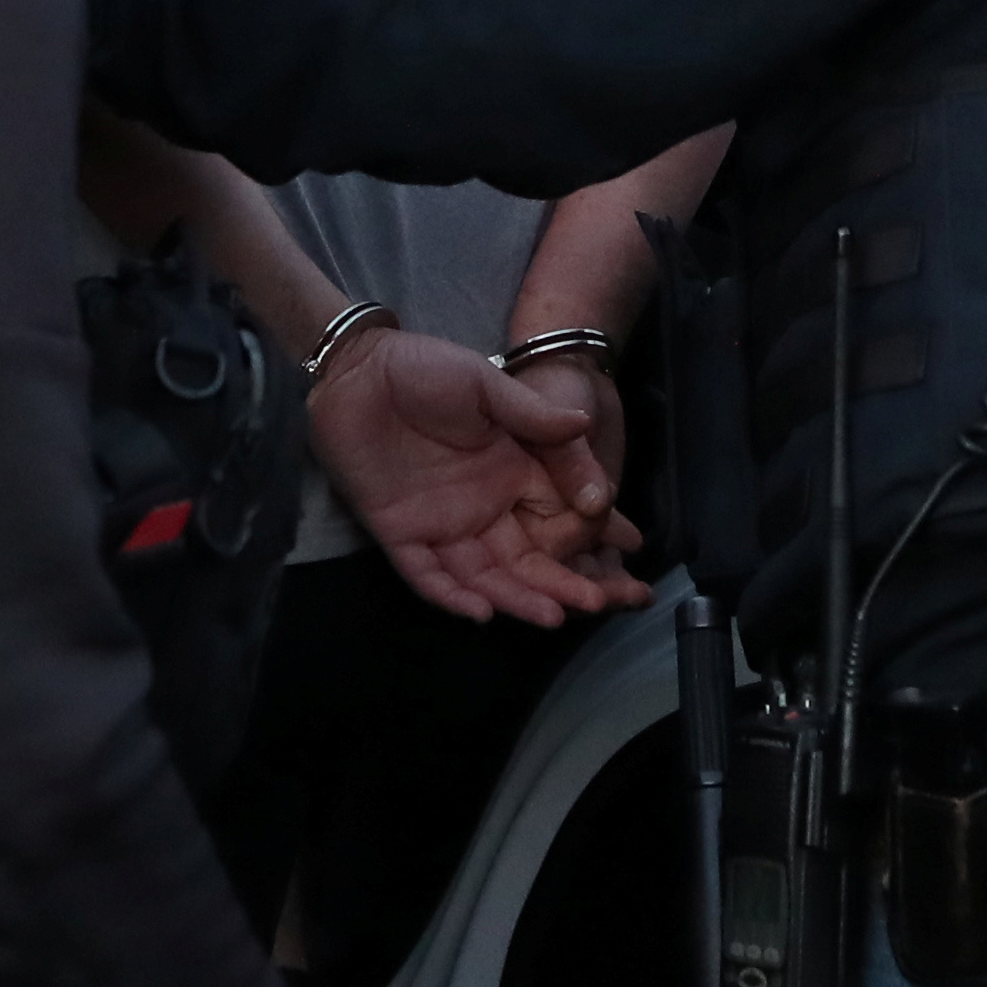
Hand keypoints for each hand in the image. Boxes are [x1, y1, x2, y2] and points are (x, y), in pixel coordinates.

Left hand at [308, 330, 647, 624]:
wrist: (355, 369)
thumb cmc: (425, 369)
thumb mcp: (486, 386)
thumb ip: (533, 414)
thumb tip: (586, 423)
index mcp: (513, 471)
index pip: (561, 515)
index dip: (595, 534)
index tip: (631, 552)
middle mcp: (485, 507)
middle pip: (530, 557)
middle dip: (564, 583)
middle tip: (597, 602)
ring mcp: (443, 523)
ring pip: (486, 574)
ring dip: (517, 598)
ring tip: (553, 616)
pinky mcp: (400, 532)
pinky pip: (427, 574)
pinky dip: (452, 596)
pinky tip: (482, 612)